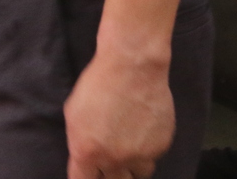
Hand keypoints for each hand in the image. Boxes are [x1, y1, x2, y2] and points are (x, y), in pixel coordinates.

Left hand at [65, 52, 173, 178]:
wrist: (132, 69)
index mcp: (87, 152)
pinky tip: (141, 133)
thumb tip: (85, 159)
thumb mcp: (74, 115)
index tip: (88, 173)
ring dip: (131, 168)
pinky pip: (152, 158)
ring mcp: (140, 156)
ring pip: (137, 175)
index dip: (84, 178)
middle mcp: (114, 160)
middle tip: (109, 163)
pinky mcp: (161, 147)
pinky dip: (146, 151)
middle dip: (109, 176)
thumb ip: (79, 143)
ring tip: (127, 150)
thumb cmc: (96, 86)